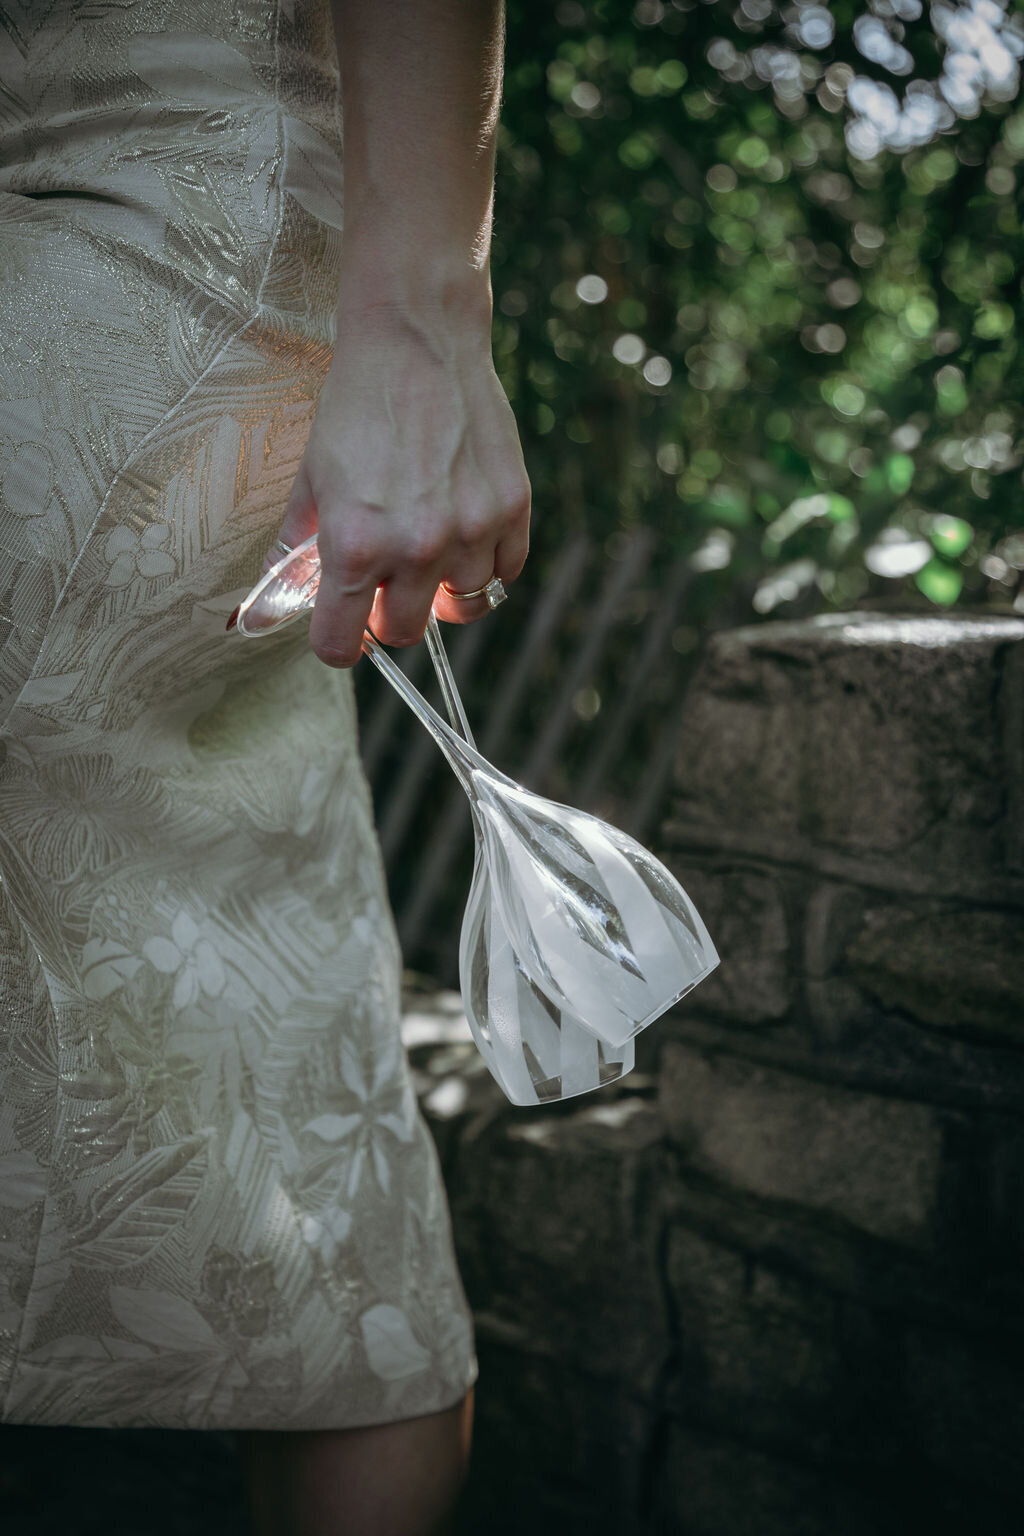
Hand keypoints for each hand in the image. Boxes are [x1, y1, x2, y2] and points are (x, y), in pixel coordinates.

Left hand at [269, 295, 530, 667]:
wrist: (416, 341)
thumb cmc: (356, 407)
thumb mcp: (310, 478)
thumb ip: (297, 549)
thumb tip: (276, 603)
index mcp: (354, 544)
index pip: (342, 645)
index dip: (339, 642)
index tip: (344, 629)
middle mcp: (415, 546)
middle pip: (406, 632)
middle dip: (390, 614)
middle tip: (387, 579)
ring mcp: (470, 529)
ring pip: (463, 607)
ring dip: (443, 588)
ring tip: (430, 547)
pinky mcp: (511, 507)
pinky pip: (504, 572)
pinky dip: (486, 563)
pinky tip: (465, 530)